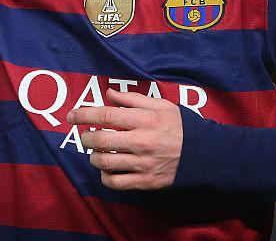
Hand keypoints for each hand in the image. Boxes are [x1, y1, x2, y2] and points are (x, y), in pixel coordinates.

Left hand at [66, 89, 182, 190]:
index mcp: (145, 120)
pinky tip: (107, 169)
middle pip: (101, 140)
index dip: (85, 114)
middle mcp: (142, 141)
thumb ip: (132, 100)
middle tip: (85, 136)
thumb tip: (109, 94)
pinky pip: (115, 182)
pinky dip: (105, 176)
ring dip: (94, 156)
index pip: (107, 116)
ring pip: (105, 162)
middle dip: (86, 137)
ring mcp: (142, 163)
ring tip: (96, 152)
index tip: (72, 115)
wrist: (203, 154)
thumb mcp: (161, 105)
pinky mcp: (145, 182)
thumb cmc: (180, 126)